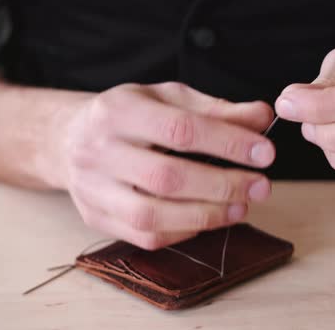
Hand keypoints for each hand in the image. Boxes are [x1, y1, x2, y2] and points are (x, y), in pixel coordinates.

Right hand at [60, 82, 274, 248]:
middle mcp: (99, 150)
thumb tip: (261, 118)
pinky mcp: (96, 217)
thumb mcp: (168, 98)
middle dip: (223, 185)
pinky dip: (184, 231)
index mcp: (119, 110)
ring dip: (206, 215)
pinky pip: (144, 237)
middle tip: (261, 186)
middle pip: (166, 177)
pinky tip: (208, 218)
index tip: (265, 153)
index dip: (228, 143)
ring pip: (152, 215)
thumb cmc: (129, 116)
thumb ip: (215, 109)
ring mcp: (93, 189)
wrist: (69, 139)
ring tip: (240, 207)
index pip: (180, 129)